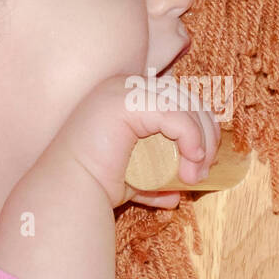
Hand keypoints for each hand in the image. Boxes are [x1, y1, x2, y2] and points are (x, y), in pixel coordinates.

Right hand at [53, 72, 221, 210]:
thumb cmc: (97, 184)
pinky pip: (174, 114)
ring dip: (202, 140)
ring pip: (184, 105)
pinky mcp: (126, 102)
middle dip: (207, 133)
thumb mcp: (137, 177)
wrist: (71, 192)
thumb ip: (156, 179)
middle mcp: (125, 85)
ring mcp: (124, 90)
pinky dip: (191, 137)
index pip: (179, 98)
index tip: (204, 161)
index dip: (201, 126)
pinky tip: (192, 161)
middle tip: (204, 170)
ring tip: (195, 174)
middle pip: (186, 98)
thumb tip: (176, 193)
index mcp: (126, 95)